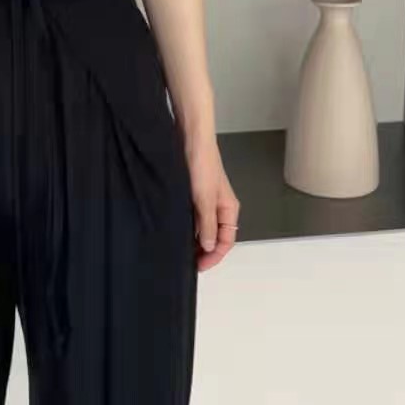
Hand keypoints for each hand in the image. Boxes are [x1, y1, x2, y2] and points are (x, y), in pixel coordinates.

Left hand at [185, 133, 238, 271]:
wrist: (190, 138)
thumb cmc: (202, 163)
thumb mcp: (205, 199)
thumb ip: (208, 224)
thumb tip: (210, 246)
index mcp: (228, 209)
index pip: (226, 241)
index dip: (214, 256)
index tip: (199, 266)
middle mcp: (219, 206)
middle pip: (215, 237)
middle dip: (204, 251)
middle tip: (188, 262)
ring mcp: (206, 200)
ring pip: (203, 228)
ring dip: (194, 239)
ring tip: (180, 249)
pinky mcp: (193, 194)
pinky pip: (193, 217)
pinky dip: (187, 226)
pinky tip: (175, 230)